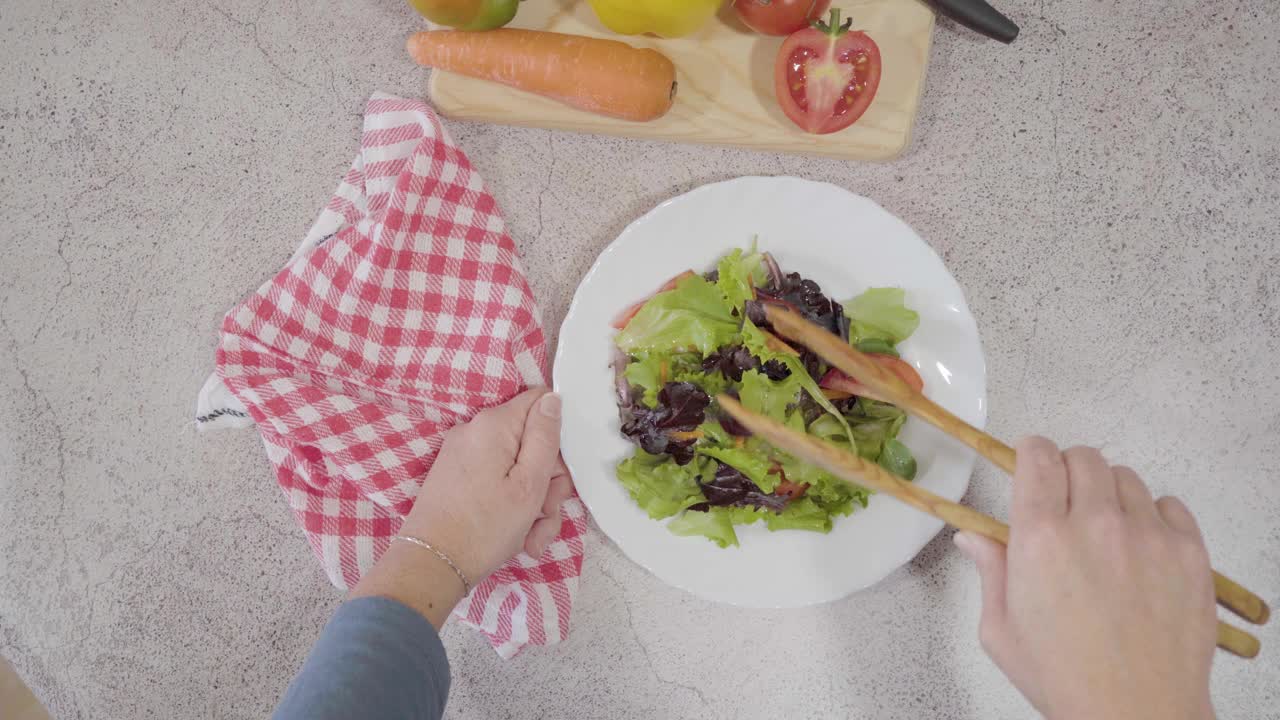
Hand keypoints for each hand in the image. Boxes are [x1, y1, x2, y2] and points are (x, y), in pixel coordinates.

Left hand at [401, 387, 574, 581]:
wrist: (432, 565)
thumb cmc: (485, 527)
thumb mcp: (529, 484)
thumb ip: (545, 437)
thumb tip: (553, 400)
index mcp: (493, 425)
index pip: (541, 402)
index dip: (560, 433)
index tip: (560, 471)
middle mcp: (474, 431)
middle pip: (531, 441)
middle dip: (548, 480)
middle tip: (548, 512)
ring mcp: (463, 455)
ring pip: (517, 467)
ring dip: (534, 502)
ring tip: (533, 536)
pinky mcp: (457, 477)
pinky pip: (497, 481)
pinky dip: (512, 506)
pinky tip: (519, 538)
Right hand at [954, 437, 1216, 719]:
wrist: (1135, 712)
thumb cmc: (1063, 677)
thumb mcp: (1001, 630)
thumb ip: (989, 572)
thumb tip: (971, 537)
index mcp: (1039, 538)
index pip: (1037, 456)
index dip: (1032, 453)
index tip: (1032, 462)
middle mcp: (1093, 523)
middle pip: (1083, 458)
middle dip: (1069, 472)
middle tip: (1067, 504)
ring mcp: (1146, 534)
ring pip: (1126, 478)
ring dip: (1111, 494)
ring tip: (1107, 533)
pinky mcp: (1188, 551)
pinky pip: (1170, 505)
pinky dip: (1153, 516)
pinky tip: (1141, 548)